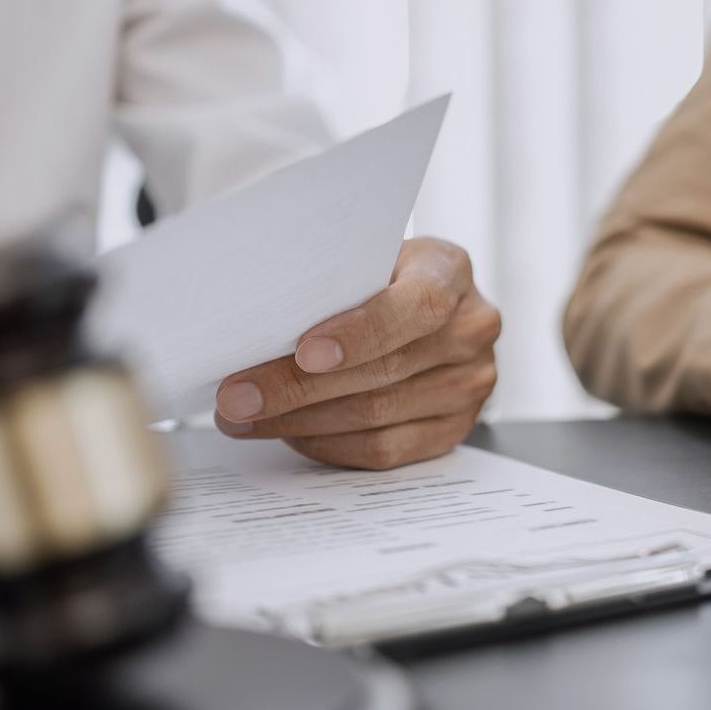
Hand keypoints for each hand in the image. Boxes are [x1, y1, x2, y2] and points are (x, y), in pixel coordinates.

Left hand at [213, 238, 500, 469]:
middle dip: (298, 387)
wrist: (422, 305)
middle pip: (384, 370)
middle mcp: (472, 328)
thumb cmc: (378, 277)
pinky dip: (328, 445)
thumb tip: (254, 326)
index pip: (417, 307)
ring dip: (301, 422)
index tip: (303, 352)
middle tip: (238, 396)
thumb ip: (332, 284)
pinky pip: (385, 450)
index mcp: (450, 272)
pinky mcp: (455, 429)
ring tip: (245, 418)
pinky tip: (289, 434)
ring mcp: (470, 383)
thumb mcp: (365, 259)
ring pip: (378, 416)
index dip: (360, 333)